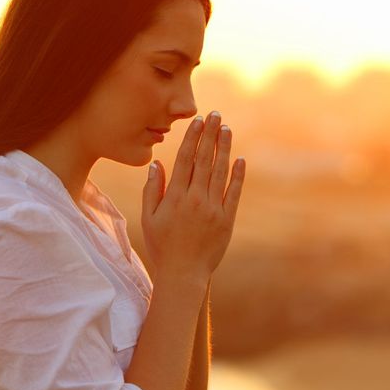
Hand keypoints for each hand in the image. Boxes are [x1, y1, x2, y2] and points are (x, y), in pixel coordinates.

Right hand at [141, 111, 245, 283]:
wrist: (184, 275)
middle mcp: (195, 199)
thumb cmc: (161, 246)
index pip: (185, 159)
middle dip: (210, 135)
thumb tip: (157, 162)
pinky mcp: (227, 219)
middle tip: (216, 115)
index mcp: (175, 197)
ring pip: (220, 172)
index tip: (198, 120)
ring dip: (224, 148)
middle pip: (204, 160)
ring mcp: (213, 209)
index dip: (193, 137)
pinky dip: (237, 175)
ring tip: (227, 129)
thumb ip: (152, 189)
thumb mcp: (149, 218)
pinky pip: (233, 193)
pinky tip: (240, 159)